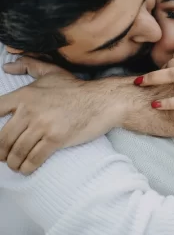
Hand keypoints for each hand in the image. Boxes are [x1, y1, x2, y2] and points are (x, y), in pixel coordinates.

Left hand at [0, 58, 121, 173]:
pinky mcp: (56, 139)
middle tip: (3, 157)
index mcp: (24, 95)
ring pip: (17, 151)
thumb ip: (28, 66)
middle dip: (0, 152)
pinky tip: (26, 168)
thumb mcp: (51, 73)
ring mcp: (43, 126)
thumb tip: (7, 66)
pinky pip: (34, 158)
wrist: (103, 101)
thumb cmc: (76, 89)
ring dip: (12, 162)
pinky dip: (27, 167)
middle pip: (2, 138)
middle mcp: (30, 110)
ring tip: (14, 164)